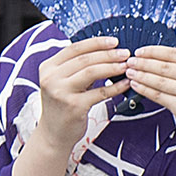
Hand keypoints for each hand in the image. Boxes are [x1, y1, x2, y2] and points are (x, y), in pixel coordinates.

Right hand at [30, 34, 133, 161]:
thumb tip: (105, 51)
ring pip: (92, 72)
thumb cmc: (62, 106)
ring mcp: (61, 92)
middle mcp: (51, 78)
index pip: (74, 48)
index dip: (96, 43)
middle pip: (85, 59)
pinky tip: (126, 84)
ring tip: (127, 65)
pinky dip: (115, 87)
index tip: (114, 41)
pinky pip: (100, 93)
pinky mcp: (74, 106)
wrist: (54, 134)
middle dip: (108, 54)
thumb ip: (76, 67)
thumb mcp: (62, 82)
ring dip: (112, 67)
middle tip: (126, 53)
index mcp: (48, 67)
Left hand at [116, 46, 175, 165]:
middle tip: (131, 61)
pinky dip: (145, 89)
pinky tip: (137, 85)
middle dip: (143, 62)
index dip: (154, 51)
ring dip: (141, 75)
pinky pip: (158, 95)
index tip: (141, 51)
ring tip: (130, 72)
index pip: (175, 53)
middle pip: (164, 65)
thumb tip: (162, 61)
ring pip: (159, 80)